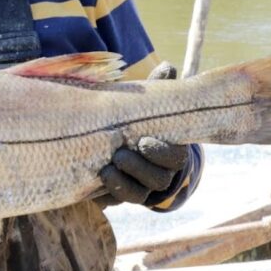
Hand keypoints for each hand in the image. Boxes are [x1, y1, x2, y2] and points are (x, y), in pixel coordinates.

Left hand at [96, 60, 187, 206]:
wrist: (119, 149)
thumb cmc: (138, 124)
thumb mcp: (146, 107)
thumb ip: (156, 90)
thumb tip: (168, 67)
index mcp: (169, 154)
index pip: (175, 159)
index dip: (162, 154)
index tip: (143, 142)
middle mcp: (158, 176)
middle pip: (157, 180)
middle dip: (139, 169)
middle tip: (120, 155)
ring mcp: (139, 190)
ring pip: (137, 195)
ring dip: (122, 184)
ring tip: (107, 169)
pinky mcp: (117, 198)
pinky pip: (114, 202)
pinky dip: (106, 193)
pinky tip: (95, 180)